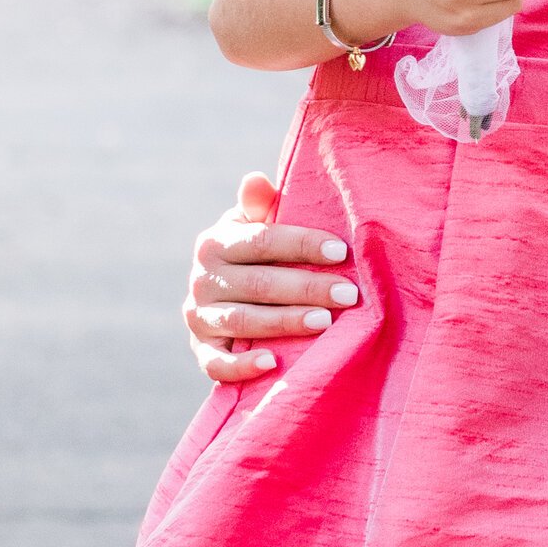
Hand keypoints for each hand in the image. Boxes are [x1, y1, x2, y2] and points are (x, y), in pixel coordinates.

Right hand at [186, 174, 359, 382]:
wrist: (225, 298)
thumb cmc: (255, 257)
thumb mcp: (254, 226)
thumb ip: (259, 206)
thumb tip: (256, 180)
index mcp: (215, 243)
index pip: (261, 240)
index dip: (302, 244)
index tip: (341, 251)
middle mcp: (202, 279)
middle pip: (259, 283)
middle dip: (306, 287)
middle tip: (348, 294)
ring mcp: (199, 316)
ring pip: (243, 320)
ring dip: (285, 321)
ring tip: (325, 322)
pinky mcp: (201, 350)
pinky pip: (217, 363)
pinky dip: (242, 366)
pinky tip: (273, 362)